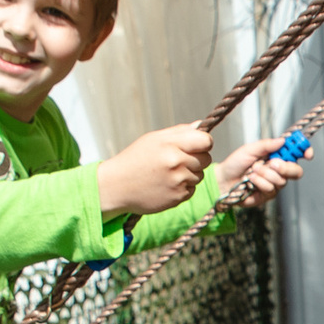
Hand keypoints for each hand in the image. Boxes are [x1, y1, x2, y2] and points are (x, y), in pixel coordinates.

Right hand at [98, 123, 214, 217]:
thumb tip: (201, 126)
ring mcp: (178, 182)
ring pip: (200, 175)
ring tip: (168, 173)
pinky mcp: (178, 197)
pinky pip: (192, 189)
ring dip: (189, 174)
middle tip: (178, 160)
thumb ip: (179, 132)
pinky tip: (166, 185)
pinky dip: (183, 187)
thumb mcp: (153, 139)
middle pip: (207, 159)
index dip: (204, 142)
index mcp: (170, 145)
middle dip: (197, 158)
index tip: (197, 145)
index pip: (206, 141)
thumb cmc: (135, 159)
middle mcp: (176, 163)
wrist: (116, 186)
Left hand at [218, 135, 310, 206]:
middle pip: (296, 171)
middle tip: (273, 163)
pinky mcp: (269, 195)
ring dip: (265, 174)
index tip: (307, 153)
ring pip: (281, 180)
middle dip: (286, 167)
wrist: (224, 180)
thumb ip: (266, 145)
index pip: (297, 153)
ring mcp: (275, 183)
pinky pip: (271, 188)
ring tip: (252, 171)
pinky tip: (251, 181)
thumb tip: (282, 140)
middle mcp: (279, 170)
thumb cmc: (236, 163)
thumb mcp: (250, 149)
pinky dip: (260, 182)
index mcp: (277, 156)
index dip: (305, 152)